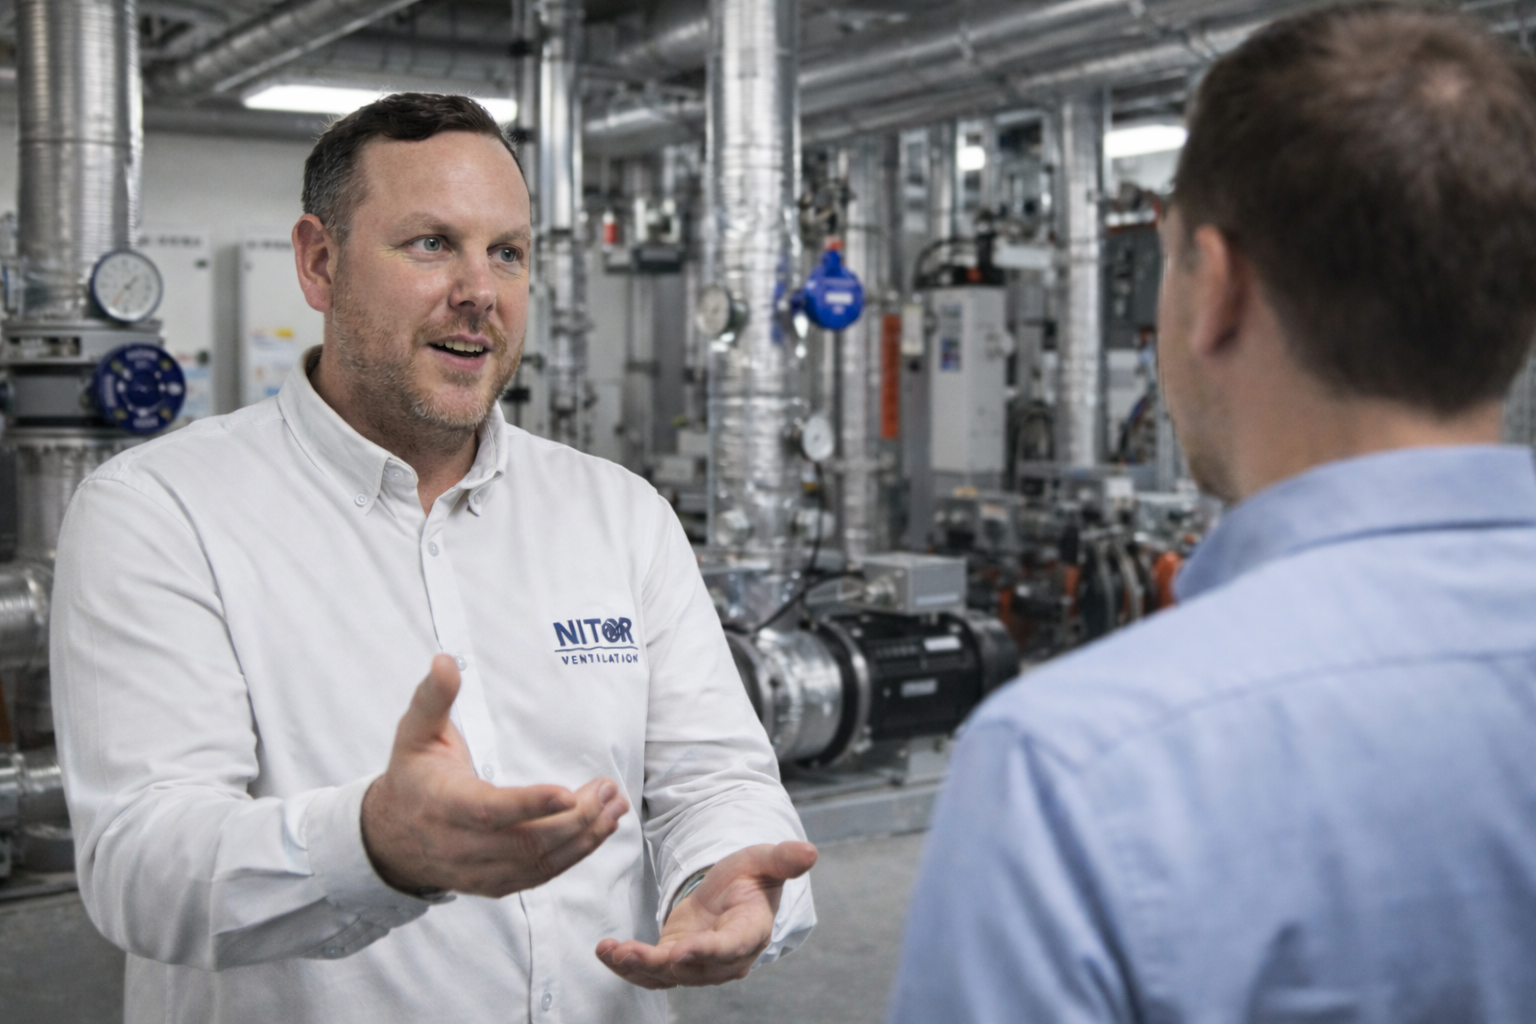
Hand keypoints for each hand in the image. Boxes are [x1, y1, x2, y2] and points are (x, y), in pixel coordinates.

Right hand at [360, 654, 628, 896]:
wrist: (391, 837)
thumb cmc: (413, 777)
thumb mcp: (416, 732)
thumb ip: (434, 697)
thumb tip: (445, 661)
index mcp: (443, 805)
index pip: (489, 810)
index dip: (529, 804)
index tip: (567, 792)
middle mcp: (461, 845)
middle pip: (526, 840)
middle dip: (575, 817)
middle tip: (607, 789)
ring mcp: (479, 870)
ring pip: (539, 861)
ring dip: (584, 837)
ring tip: (615, 808)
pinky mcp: (496, 885)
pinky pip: (540, 876)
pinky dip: (575, 855)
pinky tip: (599, 831)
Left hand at [594, 841, 817, 988]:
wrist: (732, 895)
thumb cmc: (750, 877)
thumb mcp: (763, 860)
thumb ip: (783, 858)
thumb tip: (810, 851)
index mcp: (750, 932)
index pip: (731, 947)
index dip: (708, 951)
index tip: (684, 951)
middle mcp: (725, 958)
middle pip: (693, 967)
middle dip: (660, 964)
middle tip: (632, 954)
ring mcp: (698, 965)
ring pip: (666, 974)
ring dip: (636, 966)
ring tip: (611, 951)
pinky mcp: (674, 963)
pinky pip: (649, 971)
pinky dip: (625, 964)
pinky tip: (605, 951)